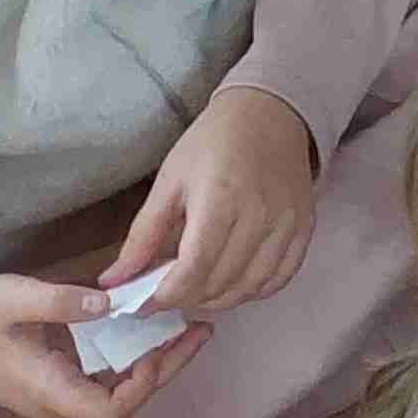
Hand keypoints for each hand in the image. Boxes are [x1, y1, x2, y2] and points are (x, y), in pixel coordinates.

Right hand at [0, 268, 206, 417]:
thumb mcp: (16, 298)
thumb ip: (62, 302)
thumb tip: (110, 304)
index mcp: (46, 392)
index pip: (110, 412)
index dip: (143, 386)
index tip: (160, 346)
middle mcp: (53, 402)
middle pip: (121, 402)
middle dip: (164, 368)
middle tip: (200, 329)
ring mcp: (52, 393)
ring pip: (113, 390)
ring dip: (150, 361)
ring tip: (185, 325)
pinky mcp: (51, 379)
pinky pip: (99, 376)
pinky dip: (127, 354)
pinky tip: (147, 326)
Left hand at [102, 84, 319, 314]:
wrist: (269, 113)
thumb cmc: (213, 143)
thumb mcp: (169, 181)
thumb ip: (142, 236)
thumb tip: (113, 282)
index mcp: (220, 199)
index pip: (193, 269)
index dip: (164, 297)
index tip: (142, 304)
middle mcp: (260, 215)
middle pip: (219, 283)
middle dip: (185, 298)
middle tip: (165, 291)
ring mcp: (287, 223)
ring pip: (249, 288)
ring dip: (217, 300)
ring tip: (195, 289)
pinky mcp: (304, 227)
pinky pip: (280, 278)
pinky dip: (253, 291)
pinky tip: (231, 282)